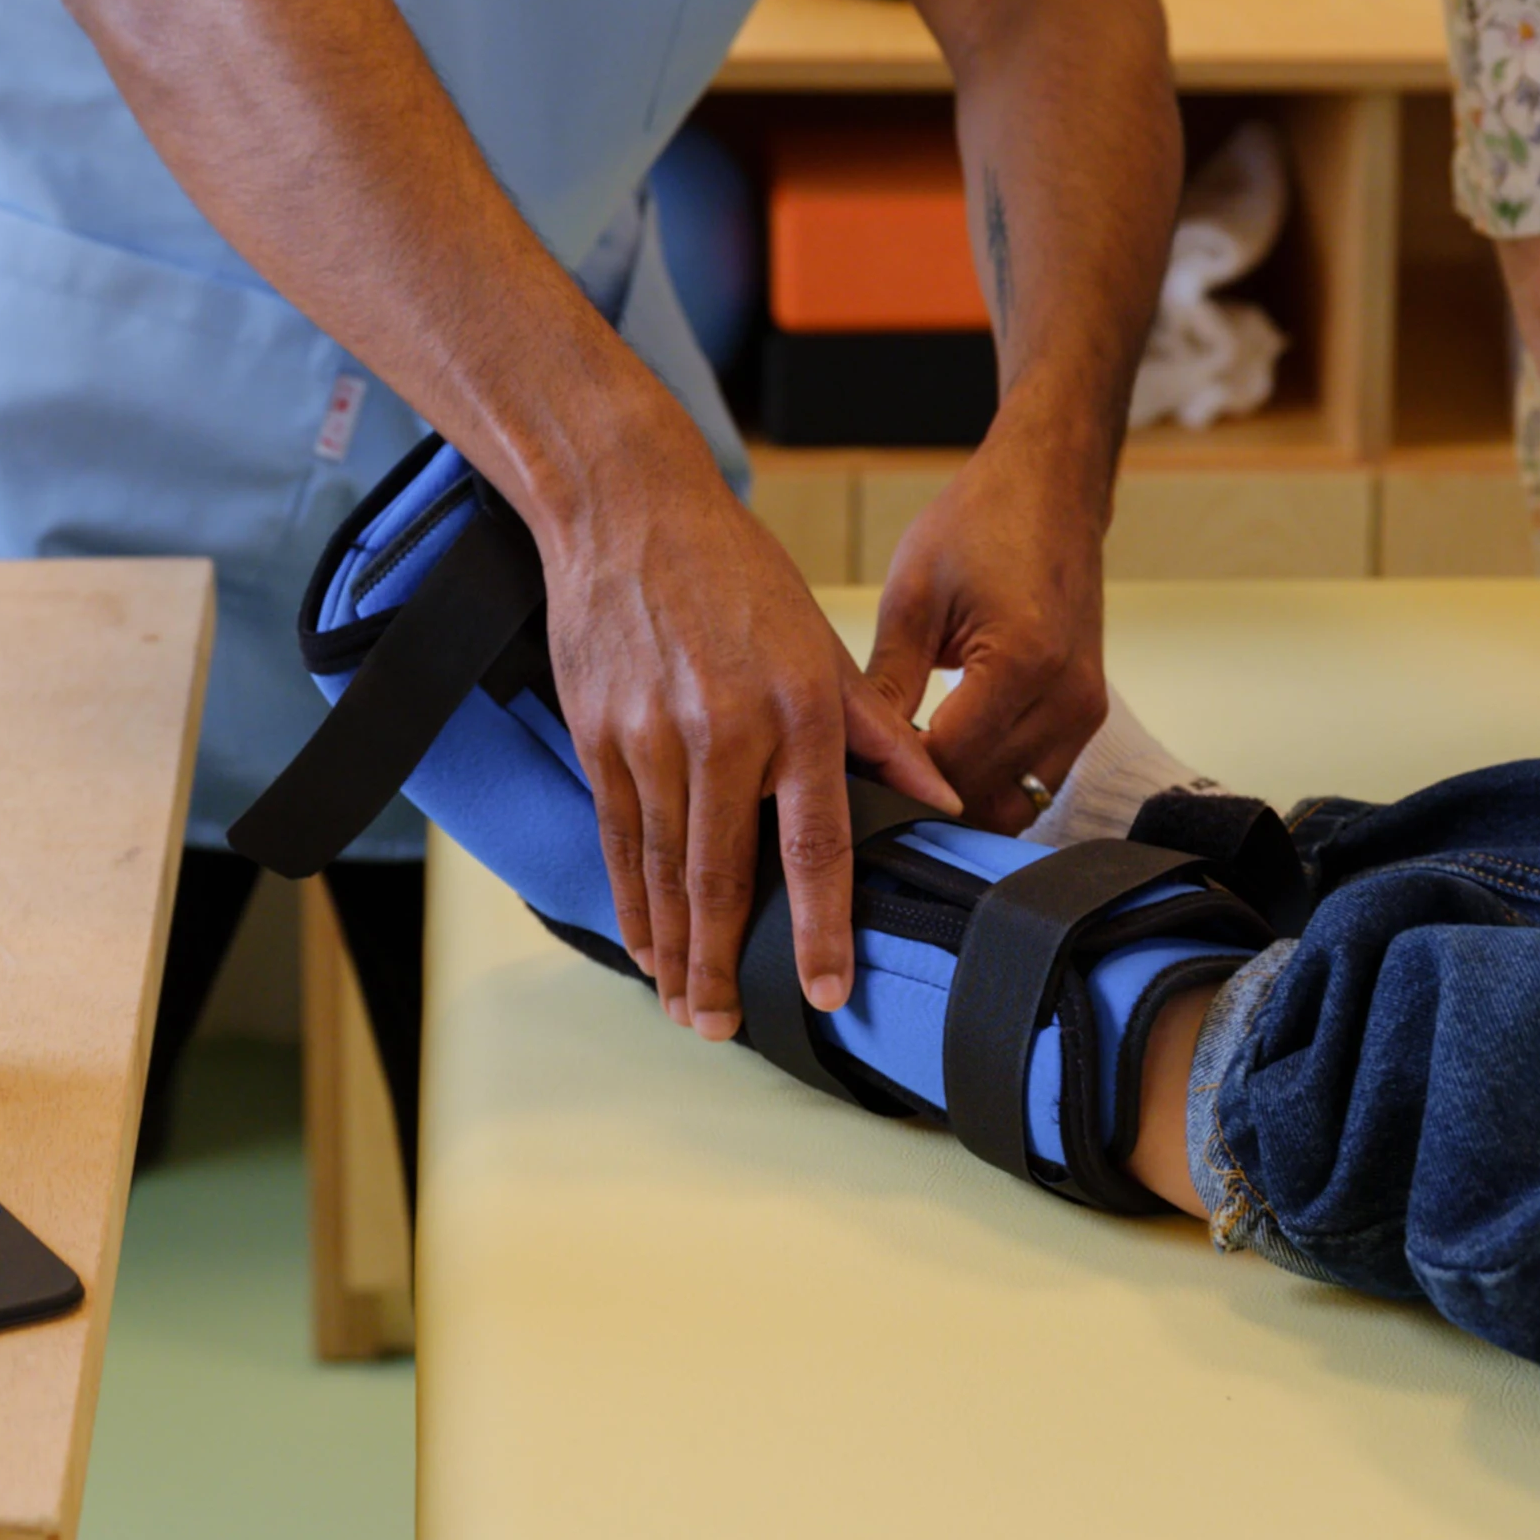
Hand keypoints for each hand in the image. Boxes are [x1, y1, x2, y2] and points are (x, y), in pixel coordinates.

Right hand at [537, 437, 957, 1038]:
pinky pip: (617, 836)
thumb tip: (940, 804)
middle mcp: (722, 731)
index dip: (820, 928)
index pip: (813, 845)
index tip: (827, 991)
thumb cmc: (736, 574)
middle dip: (721, 965)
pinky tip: (642, 941)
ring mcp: (651, 737)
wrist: (629, 510)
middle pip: (721, 877)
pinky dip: (628, 898)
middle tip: (723, 1028)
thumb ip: (880, 735)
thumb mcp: (824, 646)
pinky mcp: (599, 735)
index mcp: (795, 712)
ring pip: (661, 869)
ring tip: (683, 1006)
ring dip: (671, 948)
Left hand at [863, 436, 1111, 832]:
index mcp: (1022, 662)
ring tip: (909, 770)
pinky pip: (1037, 782)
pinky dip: (993, 784)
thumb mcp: (912, 596)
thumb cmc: (981, 524)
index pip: (948, 765)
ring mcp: (1086, 711)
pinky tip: (949, 758)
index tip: (853, 776)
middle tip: (872, 778)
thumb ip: (886, 684)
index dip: (895, 781)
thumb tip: (849, 751)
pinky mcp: (1089, 715)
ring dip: (962, 800)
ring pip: (1016, 804)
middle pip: (984, 796)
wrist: (1051, 489)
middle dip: (925, 799)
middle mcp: (1067, 698)